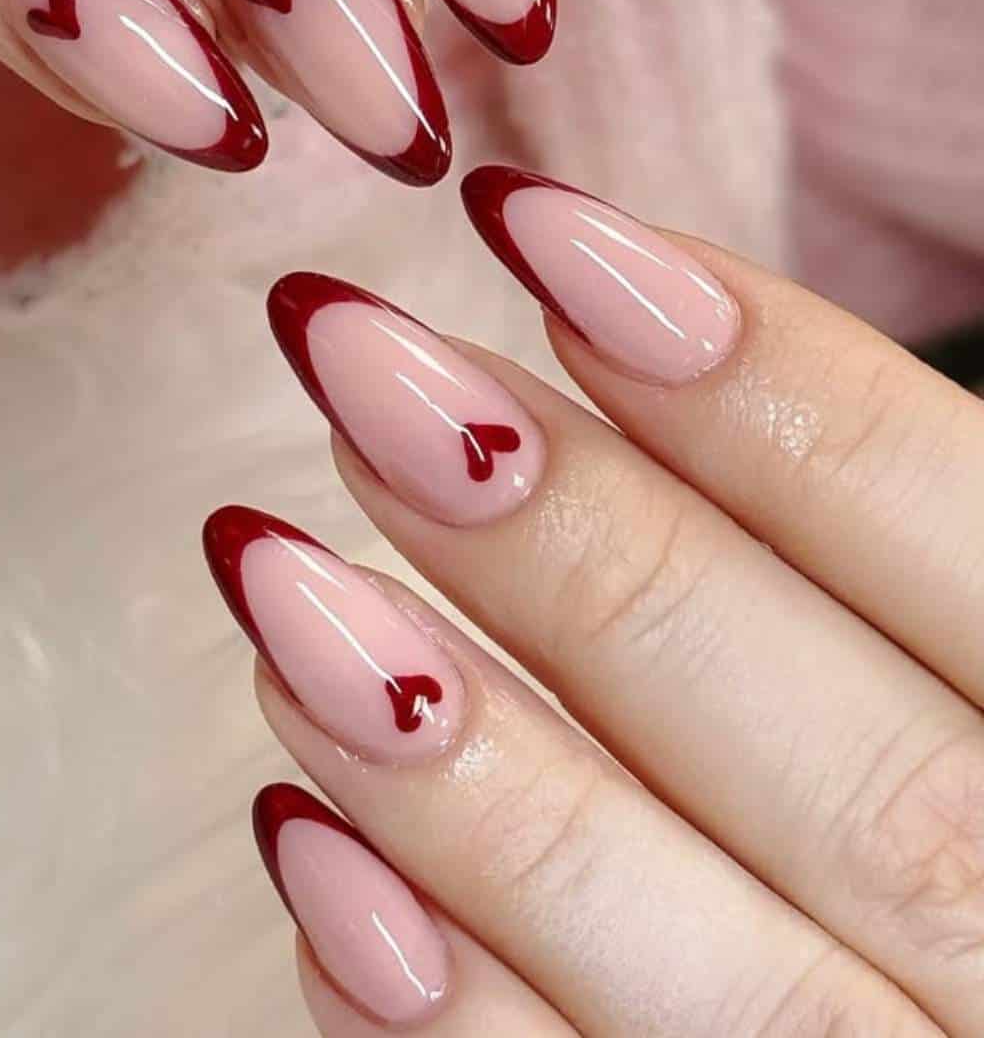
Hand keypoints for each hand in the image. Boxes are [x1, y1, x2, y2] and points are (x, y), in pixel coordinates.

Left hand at [208, 167, 983, 1033]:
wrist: (956, 998)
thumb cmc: (960, 763)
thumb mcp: (970, 634)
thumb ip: (869, 533)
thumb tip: (619, 305)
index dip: (777, 390)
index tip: (540, 233)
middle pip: (858, 781)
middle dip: (590, 555)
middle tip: (360, 367)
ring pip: (739, 994)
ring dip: (482, 784)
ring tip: (278, 585)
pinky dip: (455, 1024)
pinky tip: (309, 850)